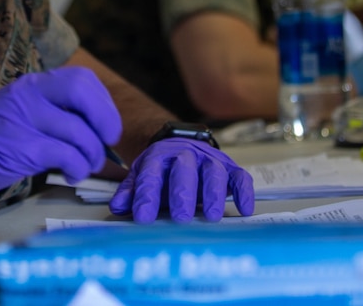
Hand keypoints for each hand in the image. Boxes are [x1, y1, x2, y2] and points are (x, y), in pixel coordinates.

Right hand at [0, 67, 121, 201]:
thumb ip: (54, 108)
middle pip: (82, 91)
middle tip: (107, 141)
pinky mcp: (22, 149)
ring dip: (93, 154)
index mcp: (33, 84)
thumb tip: (97, 125)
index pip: (81, 78)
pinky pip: (66, 155)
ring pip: (79, 130)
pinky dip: (78, 167)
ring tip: (86, 166)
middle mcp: (29, 95)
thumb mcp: (22, 108)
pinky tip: (71, 174)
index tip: (107, 125)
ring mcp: (24, 120)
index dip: (103, 102)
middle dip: (105, 118)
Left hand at [108, 139, 254, 222]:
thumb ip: (131, 191)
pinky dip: (244, 192)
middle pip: (184, 171)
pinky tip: (245, 209)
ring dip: (213, 194)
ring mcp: (210, 160)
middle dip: (182, 194)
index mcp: (160, 157)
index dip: (146, 196)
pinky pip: (240, 177)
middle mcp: (186, 155)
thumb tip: (118, 207)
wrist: (182, 143)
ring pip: (214, 172)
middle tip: (180, 218)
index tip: (143, 217)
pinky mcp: (231, 167)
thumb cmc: (163, 169)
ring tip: (211, 216)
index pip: (151, 175)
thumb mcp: (143, 175)